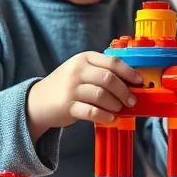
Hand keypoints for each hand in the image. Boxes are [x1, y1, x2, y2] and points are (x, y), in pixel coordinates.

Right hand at [26, 52, 140, 140]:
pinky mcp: (67, 106)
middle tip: (131, 100)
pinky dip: (106, 116)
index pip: (112, 62)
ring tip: (119, 109)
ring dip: (116, 104)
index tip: (139, 81)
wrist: (38, 101)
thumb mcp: (81, 70)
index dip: (129, 72)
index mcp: (84, 58)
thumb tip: (131, 82)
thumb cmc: (66, 85)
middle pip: (109, 78)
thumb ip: (101, 71)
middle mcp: (77, 70)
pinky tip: (111, 118)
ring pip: (102, 95)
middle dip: (124, 91)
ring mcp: (71, 88)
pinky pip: (92, 112)